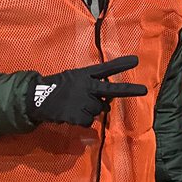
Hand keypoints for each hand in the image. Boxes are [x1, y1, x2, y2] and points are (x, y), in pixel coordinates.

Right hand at [28, 55, 147, 126]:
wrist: (36, 99)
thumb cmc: (57, 88)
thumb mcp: (73, 80)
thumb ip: (90, 87)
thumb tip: (106, 103)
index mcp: (85, 75)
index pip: (106, 68)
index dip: (121, 64)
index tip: (136, 60)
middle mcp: (87, 86)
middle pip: (112, 90)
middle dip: (130, 90)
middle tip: (144, 90)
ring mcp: (83, 101)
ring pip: (99, 110)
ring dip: (91, 111)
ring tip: (75, 107)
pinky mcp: (78, 115)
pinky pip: (89, 122)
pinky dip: (82, 121)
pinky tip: (71, 115)